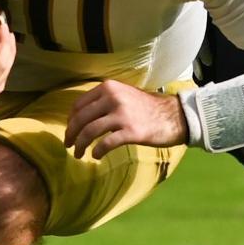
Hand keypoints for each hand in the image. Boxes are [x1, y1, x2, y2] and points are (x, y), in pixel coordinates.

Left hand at [65, 80, 185, 158]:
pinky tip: (96, 156)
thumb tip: (80, 116)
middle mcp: (113, 98)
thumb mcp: (123, 94)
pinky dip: (97, 151)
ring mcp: (122, 115)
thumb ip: (103, 100)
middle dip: (71, 135)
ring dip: (81, 145)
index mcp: (108, 87)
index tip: (70, 131)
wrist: (174, 115)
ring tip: (79, 154)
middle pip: (81, 119)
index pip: (78, 105)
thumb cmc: (146, 108)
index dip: (70, 121)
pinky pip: (106, 143)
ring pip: (90, 132)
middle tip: (69, 145)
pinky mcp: (131, 131)